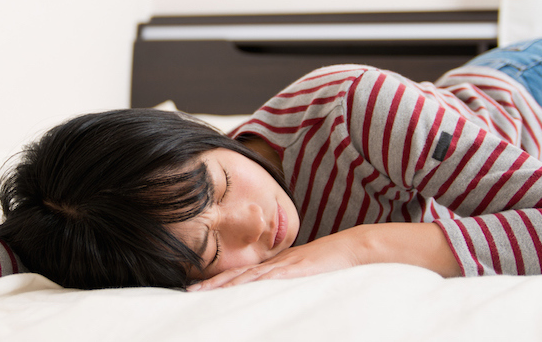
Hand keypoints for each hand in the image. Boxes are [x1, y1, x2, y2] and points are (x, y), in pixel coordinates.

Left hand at [186, 227, 368, 290]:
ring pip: (248, 277)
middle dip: (212, 285)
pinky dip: (254, 284)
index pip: (240, 275)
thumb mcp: (303, 274)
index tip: (197, 289)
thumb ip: (285, 281)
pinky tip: (240, 288)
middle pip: (237, 276)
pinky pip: (272, 278)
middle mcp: (274, 265)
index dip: (218, 282)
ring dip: (224, 286)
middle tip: (188, 293)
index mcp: (274, 266)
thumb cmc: (331, 263)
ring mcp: (285, 267)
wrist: (353, 248)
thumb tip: (271, 294)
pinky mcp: (297, 271)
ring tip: (202, 293)